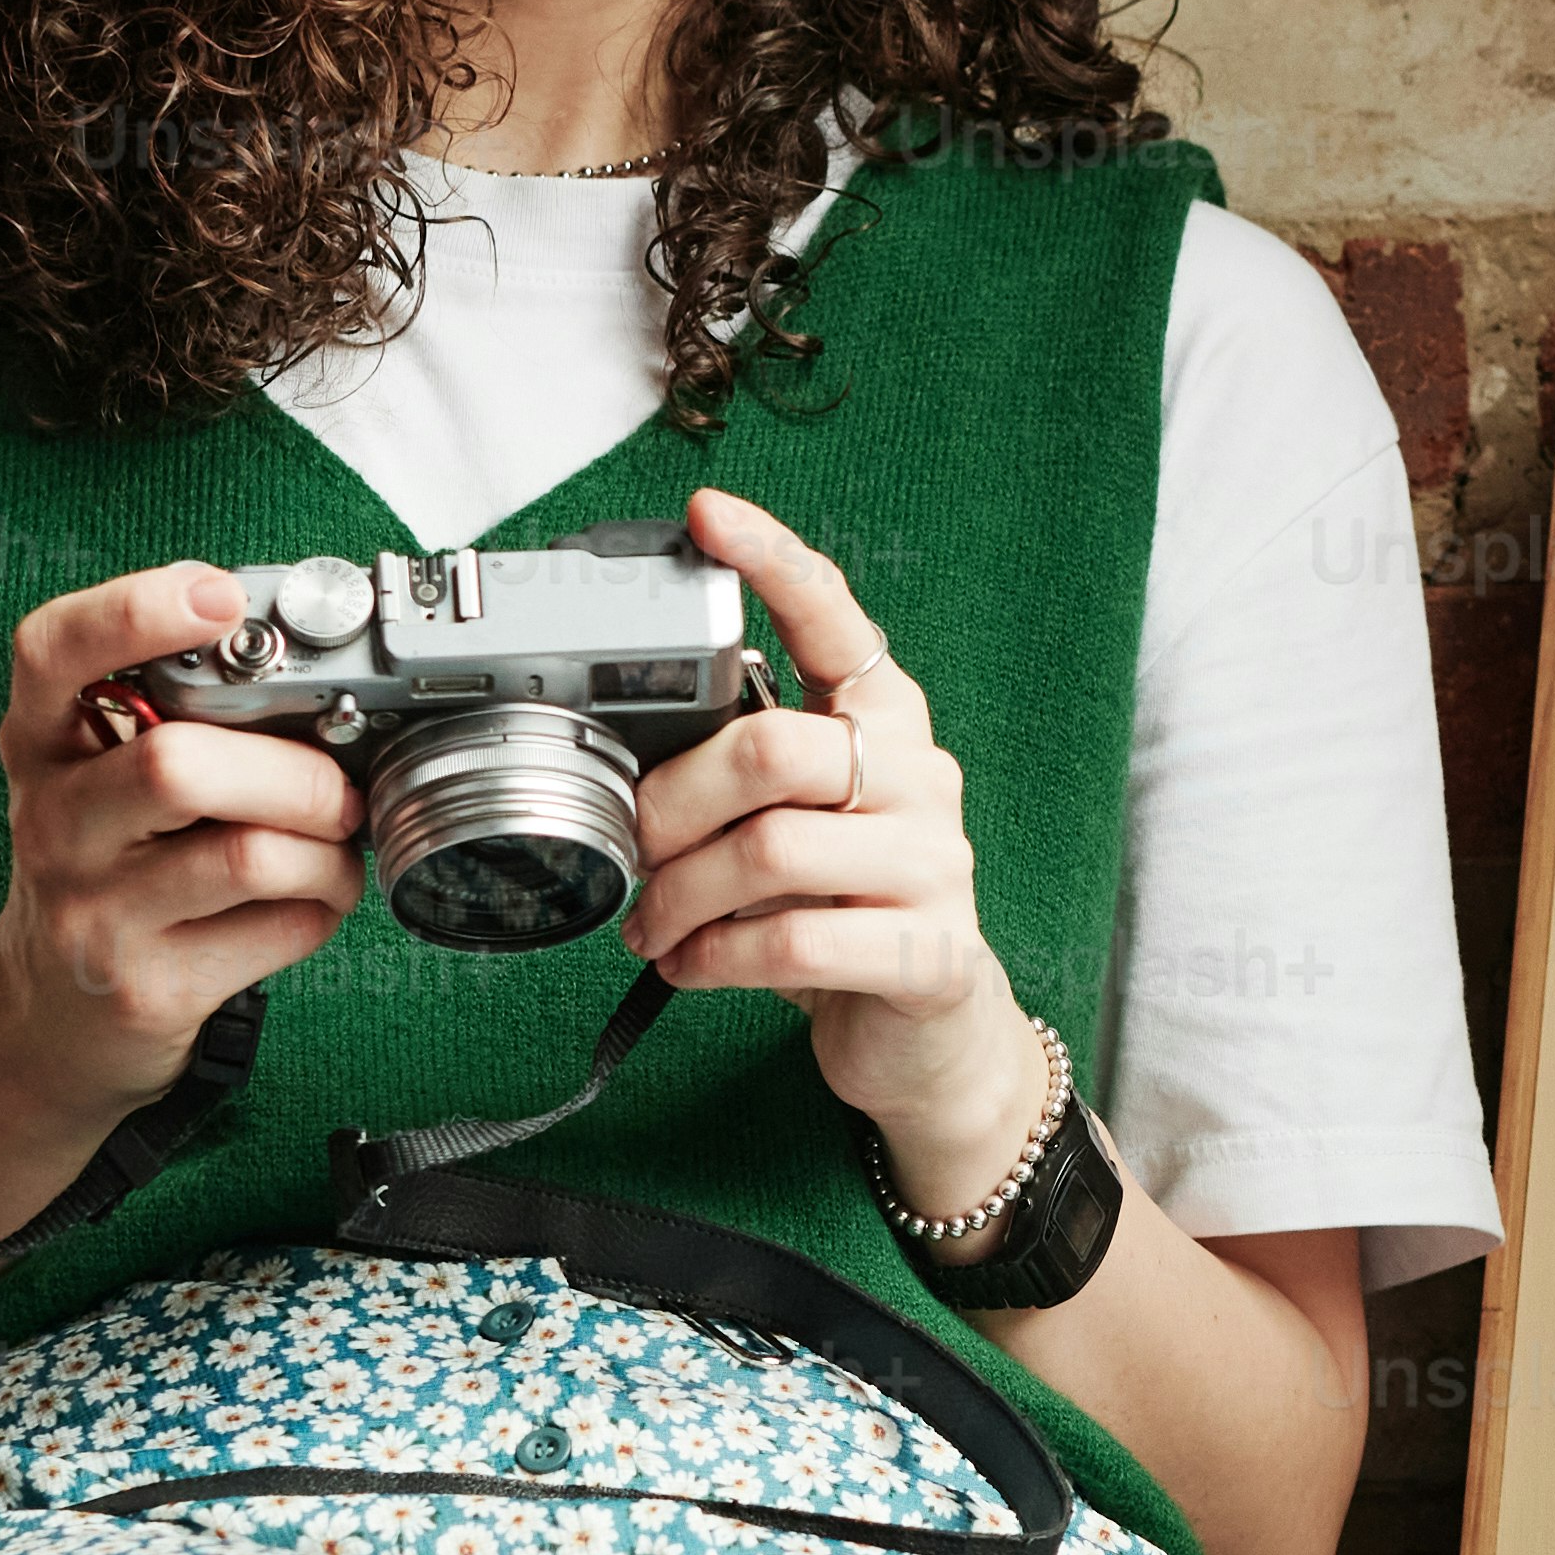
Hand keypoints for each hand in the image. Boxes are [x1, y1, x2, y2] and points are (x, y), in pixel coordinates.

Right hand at [0, 562, 364, 1114]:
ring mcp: (94, 912)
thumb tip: (323, 671)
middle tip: (337, 789)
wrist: (48, 1023)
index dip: (135, 610)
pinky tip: (305, 903)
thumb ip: (176, 719)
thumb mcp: (100, 780)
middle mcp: (54, 821)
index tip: (219, 595)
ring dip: (327, 849)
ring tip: (331, 850)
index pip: (51, 650)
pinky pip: (279, 927)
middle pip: (179, 765)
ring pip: (247, 853)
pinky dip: (323, 908)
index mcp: (42, 744)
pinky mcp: (150, 988)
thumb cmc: (106, 873)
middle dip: (296, 771)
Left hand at [637, 485, 1057, 1201]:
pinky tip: (693, 966)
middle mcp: (919, 775)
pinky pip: (795, 939)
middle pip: (770, 749)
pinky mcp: (930, 953)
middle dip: (671, 804)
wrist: (928, 1038)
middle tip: (634, 850)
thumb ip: (738, 775)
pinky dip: (717, 957)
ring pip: (771, 850)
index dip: (772, 561)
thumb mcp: (793, 825)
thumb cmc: (840, 910)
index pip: (834, 616)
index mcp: (881, 720)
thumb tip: (619, 765)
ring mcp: (935, 864)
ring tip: (653, 926)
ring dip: (682, 895)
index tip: (706, 515)